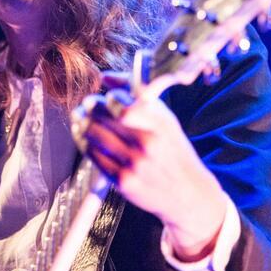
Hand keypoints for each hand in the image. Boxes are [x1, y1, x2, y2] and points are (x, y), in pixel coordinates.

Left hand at [73, 71, 226, 261]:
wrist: (188, 193)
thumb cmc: (173, 149)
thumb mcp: (165, 119)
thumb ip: (137, 94)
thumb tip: (105, 77)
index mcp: (160, 123)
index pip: (124, 104)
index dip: (109, 98)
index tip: (107, 97)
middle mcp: (148, 143)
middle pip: (103, 117)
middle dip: (90, 107)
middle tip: (88, 104)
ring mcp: (134, 164)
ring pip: (93, 134)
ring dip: (83, 123)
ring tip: (82, 118)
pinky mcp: (122, 182)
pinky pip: (93, 155)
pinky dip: (86, 143)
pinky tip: (88, 138)